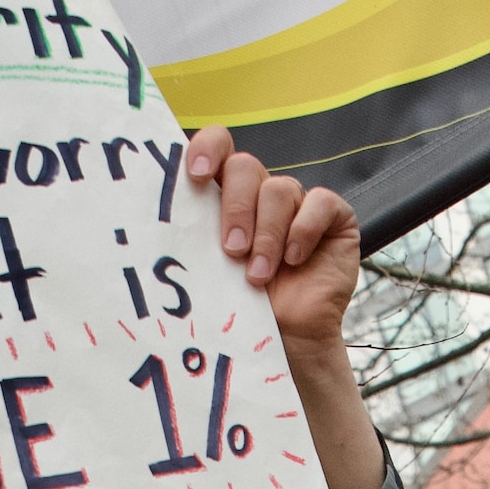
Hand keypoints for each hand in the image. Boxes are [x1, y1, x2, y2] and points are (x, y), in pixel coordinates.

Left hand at [189, 126, 359, 356]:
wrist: (283, 342)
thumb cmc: (239, 308)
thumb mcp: (207, 267)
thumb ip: (192, 232)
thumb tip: (156, 211)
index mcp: (225, 195)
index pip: (217, 146)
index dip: (207, 149)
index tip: (197, 175)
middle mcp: (260, 193)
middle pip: (245, 167)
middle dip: (236, 208)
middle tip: (231, 250)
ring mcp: (298, 203)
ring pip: (279, 189)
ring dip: (267, 236)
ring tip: (258, 276)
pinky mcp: (333, 217)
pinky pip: (320, 203)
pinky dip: (304, 231)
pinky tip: (294, 259)